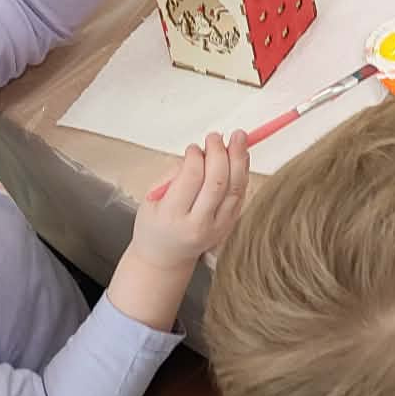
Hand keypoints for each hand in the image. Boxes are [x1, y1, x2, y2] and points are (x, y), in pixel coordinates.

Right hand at [130, 132, 249, 268]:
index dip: (196, 156)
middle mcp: (197, 224)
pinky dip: (243, 174)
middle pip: (217, 182)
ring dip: (238, 160)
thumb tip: (201, 153)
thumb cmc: (154, 226)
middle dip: (220, 153)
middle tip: (216, 137)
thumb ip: (174, 175)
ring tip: (239, 139)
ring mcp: (217, 228)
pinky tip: (241, 158)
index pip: (192, 178)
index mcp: (172, 216)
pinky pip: (240, 196)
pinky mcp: (229, 227)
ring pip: (234, 189)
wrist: (164, 258)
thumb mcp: (151, 200)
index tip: (194, 147)